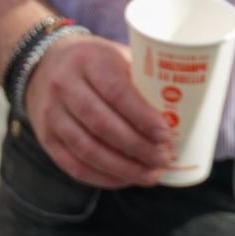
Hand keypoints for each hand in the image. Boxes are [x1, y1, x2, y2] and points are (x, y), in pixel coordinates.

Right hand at [23, 33, 172, 188]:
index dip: (143, 117)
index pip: (117, 92)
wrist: (45, 65)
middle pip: (102, 125)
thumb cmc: (98, 62)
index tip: (166, 134)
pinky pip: (73, 164)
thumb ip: (144, 78)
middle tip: (163, 158)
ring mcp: (52, 115)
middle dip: (137, 147)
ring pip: (87, 149)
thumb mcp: (119, 56)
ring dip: (122, 168)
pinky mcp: (46, 138)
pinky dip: (102, 177)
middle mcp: (65, 87)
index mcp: (89, 61)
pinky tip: (126, 180)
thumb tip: (189, 107)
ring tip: (150, 175)